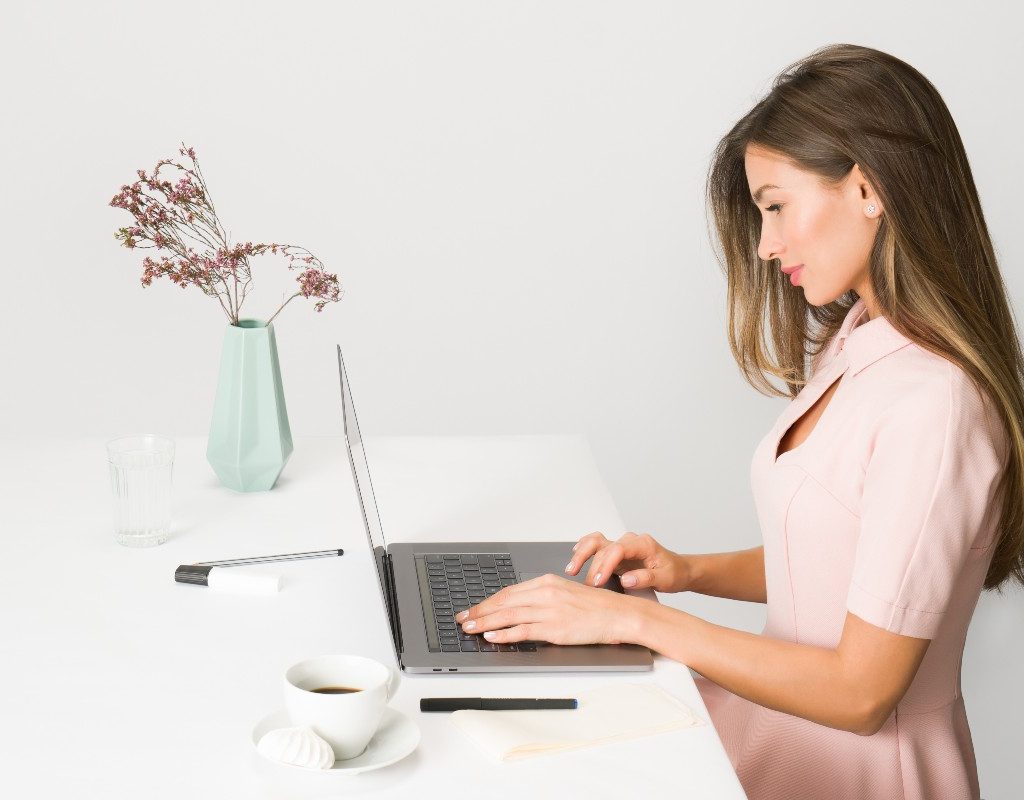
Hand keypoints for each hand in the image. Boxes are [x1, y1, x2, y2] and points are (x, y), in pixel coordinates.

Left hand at [456, 573, 643, 645]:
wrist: (618, 614)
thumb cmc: (595, 606)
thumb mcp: (566, 592)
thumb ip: (543, 597)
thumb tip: (520, 606)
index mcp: (547, 582)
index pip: (509, 591)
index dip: (488, 601)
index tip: (474, 608)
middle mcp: (545, 593)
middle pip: (504, 602)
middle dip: (479, 611)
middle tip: (462, 618)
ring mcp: (549, 611)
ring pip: (508, 616)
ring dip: (485, 623)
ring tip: (469, 628)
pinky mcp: (555, 628)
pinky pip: (523, 631)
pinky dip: (504, 634)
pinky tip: (492, 636)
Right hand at [564, 530, 686, 592]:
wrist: (679, 570)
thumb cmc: (674, 573)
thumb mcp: (665, 579)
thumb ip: (646, 578)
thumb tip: (626, 579)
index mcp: (643, 544)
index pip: (618, 549)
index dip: (605, 564)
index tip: (598, 581)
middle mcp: (629, 541)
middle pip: (602, 545)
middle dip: (591, 565)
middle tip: (586, 584)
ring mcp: (621, 546)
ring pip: (596, 542)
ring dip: (581, 553)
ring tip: (571, 569)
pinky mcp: (615, 553)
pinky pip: (596, 545)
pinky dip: (584, 549)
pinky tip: (575, 556)